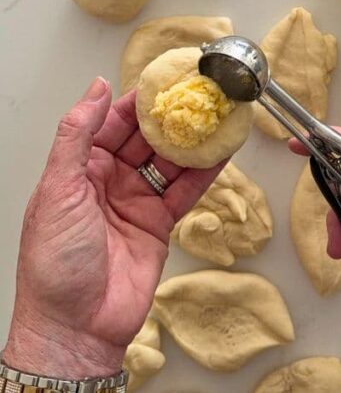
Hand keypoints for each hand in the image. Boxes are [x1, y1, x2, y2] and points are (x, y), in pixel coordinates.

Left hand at [3, 78, 225, 377]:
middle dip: (171, 117)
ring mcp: (135, 202)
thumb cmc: (54, 265)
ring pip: (169, 162)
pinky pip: (185, 191)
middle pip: (146, 139)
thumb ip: (77, 136)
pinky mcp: (159, 224)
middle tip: (198, 96)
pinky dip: (204, 173)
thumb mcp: (58, 190)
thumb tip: (94, 90)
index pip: (111, 123)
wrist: (76, 325)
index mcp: (78, 169)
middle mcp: (108, 182)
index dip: (137, 101)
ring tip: (215, 119)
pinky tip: (220, 154)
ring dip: (192, 141)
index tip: (162, 81)